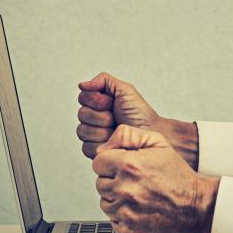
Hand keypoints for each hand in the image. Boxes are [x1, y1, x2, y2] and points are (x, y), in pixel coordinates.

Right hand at [76, 72, 198, 167]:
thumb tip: (82, 84)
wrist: (149, 132)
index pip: (83, 97)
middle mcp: (92, 118)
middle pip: (82, 114)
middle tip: (116, 117)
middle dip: (103, 115)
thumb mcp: (125, 90)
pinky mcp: (94, 151)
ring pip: (83, 131)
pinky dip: (102, 143)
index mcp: (98, 103)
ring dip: (103, 129)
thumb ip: (104, 81)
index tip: (113, 102)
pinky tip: (113, 140)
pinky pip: (86, 147)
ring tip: (116, 129)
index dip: (98, 100)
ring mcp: (92, 135)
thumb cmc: (139, 113)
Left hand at [92, 124, 218, 232]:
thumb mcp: (158, 143)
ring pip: (105, 202)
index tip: (122, 165)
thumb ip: (128, 135)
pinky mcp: (128, 231)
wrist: (195, 206)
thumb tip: (104, 146)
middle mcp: (125, 190)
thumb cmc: (178, 175)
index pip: (98, 162)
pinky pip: (113, 221)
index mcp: (129, 166)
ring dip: (118, 198)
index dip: (111, 161)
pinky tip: (140, 208)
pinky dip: (123, 215)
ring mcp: (125, 213)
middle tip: (135, 180)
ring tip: (139, 194)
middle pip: (100, 182)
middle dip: (114, 179)